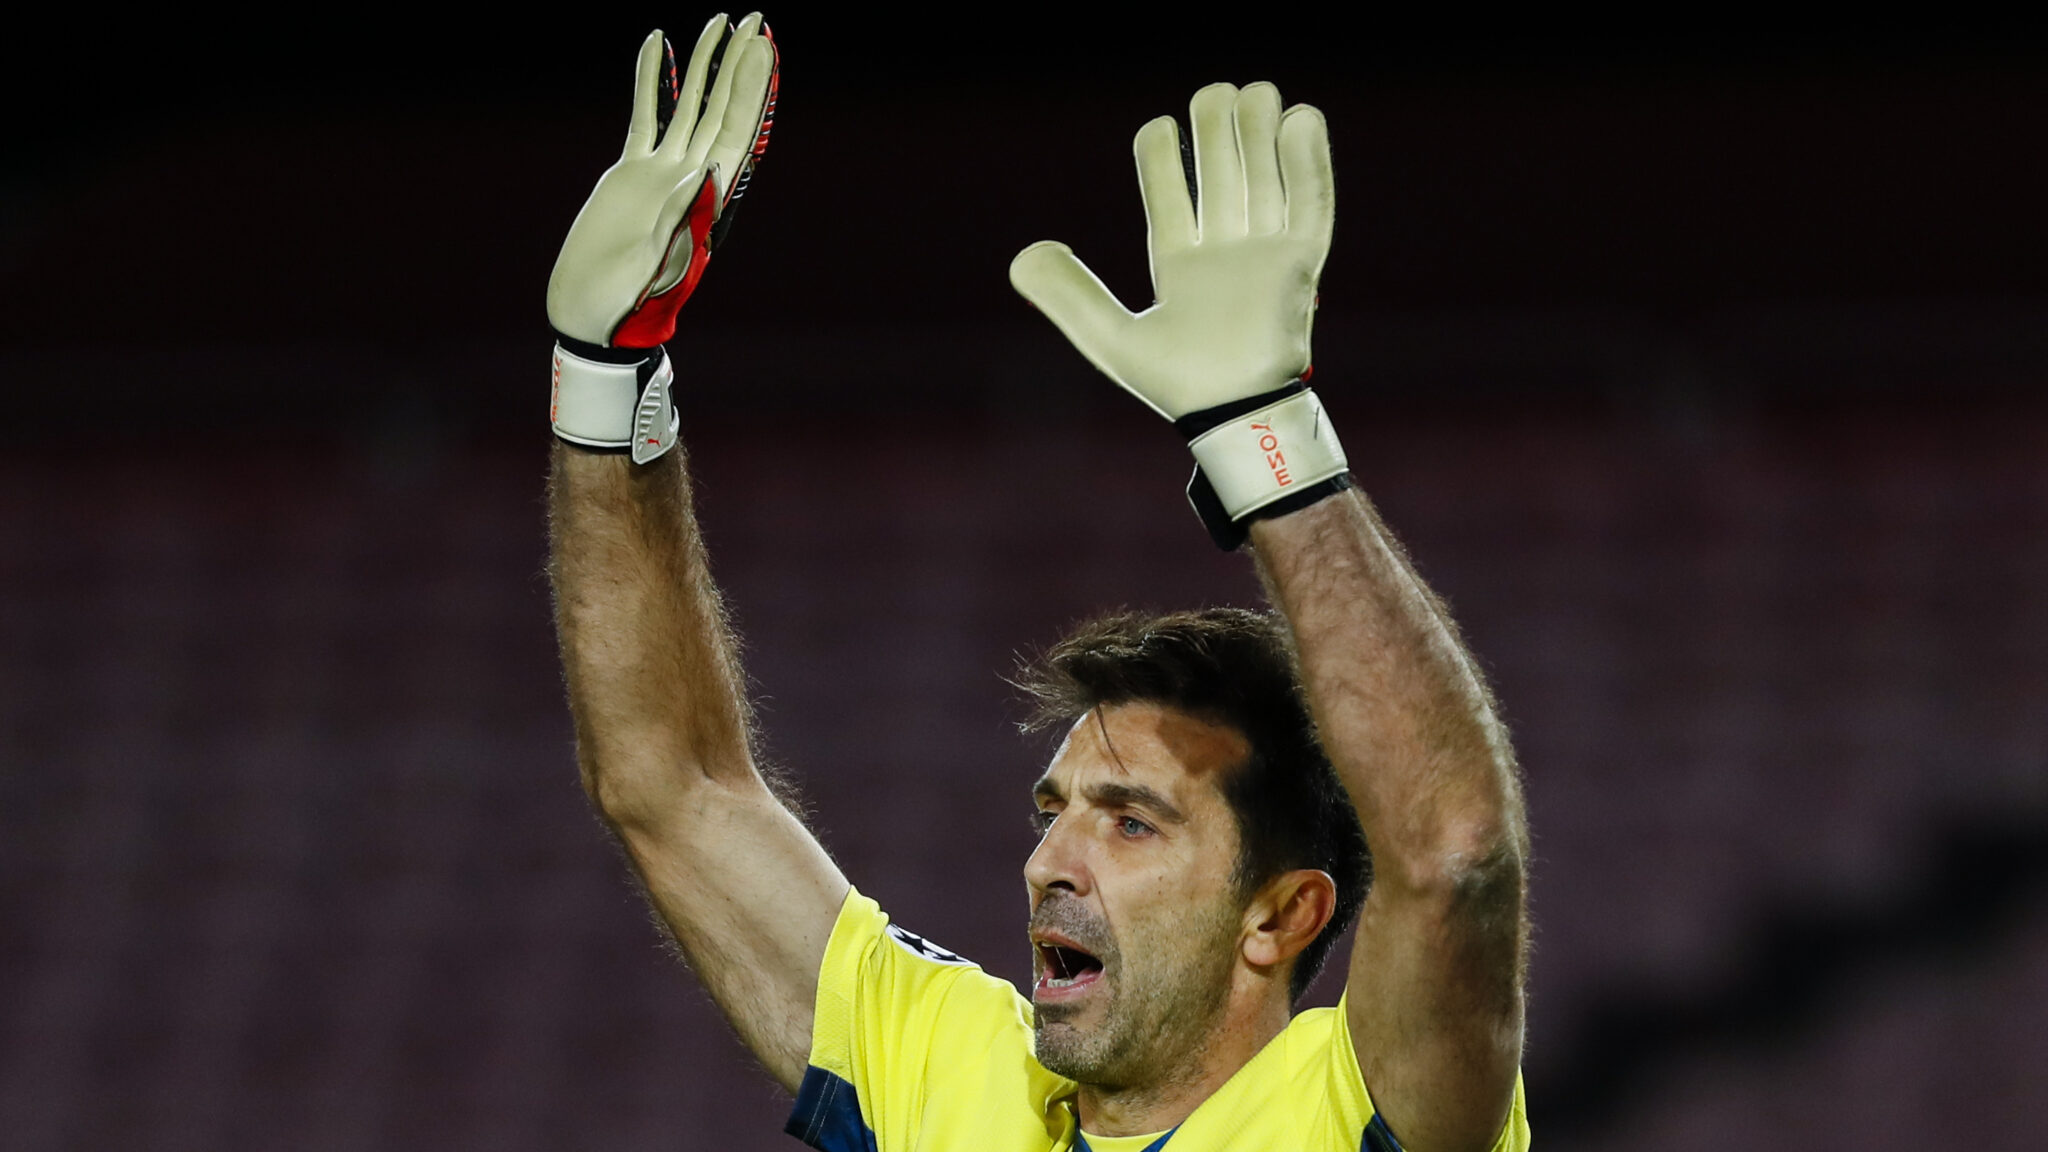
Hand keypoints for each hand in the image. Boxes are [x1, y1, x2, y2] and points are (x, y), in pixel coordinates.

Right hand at [548, 13, 777, 349]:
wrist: (593, 315)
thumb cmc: (629, 303)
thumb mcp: (659, 266)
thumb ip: (682, 221)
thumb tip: (707, 175)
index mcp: (707, 199)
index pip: (737, 130)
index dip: (752, 88)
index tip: (764, 46)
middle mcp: (692, 179)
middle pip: (722, 109)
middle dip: (739, 64)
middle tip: (756, 18)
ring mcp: (661, 173)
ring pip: (690, 106)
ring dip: (704, 65)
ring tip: (718, 21)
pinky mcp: (630, 175)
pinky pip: (646, 116)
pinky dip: (652, 81)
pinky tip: (657, 45)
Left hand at [1009, 82, 1332, 418]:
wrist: (1233, 413)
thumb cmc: (1176, 384)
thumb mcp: (1107, 336)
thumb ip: (1066, 294)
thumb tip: (1019, 256)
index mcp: (1179, 269)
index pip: (1169, 198)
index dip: (1162, 158)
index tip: (1159, 124)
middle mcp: (1223, 256)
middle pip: (1221, 178)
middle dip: (1219, 133)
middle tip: (1218, 91)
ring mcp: (1263, 257)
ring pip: (1264, 181)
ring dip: (1261, 135)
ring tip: (1259, 89)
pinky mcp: (1300, 265)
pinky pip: (1309, 205)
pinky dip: (1308, 164)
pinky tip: (1303, 120)